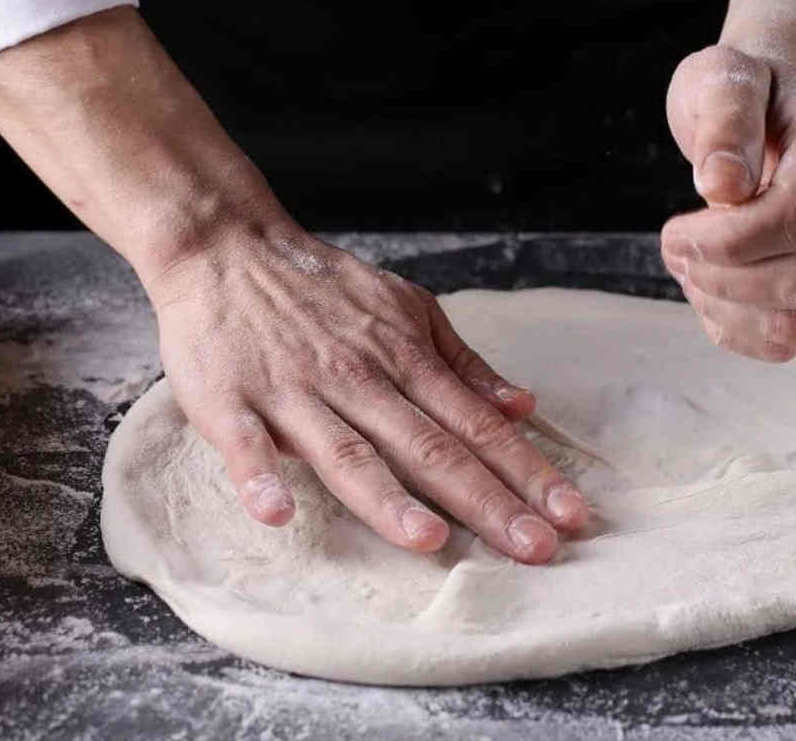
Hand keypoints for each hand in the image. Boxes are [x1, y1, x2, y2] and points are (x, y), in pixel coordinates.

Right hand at [142, 219, 588, 562]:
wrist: (224, 246)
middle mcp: (357, 376)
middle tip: (536, 549)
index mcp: (402, 357)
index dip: (526, 470)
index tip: (570, 514)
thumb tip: (523, 405)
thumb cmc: (319, 285)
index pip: (477, 424)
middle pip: (429, 446)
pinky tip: (277, 513)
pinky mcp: (229, 400)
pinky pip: (245, 444)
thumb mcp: (404, 306)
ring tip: (430, 540)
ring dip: (388, 497)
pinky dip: (260, 477)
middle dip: (486, 499)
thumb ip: (461, 361)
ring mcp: (293, 390)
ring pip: (348, 450)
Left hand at [660, 46, 795, 360]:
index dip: (726, 239)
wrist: (769, 114)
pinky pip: (783, 342)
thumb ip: (723, 119)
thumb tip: (723, 185)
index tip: (677, 227)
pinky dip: (730, 327)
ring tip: (691, 265)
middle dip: (720, 276)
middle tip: (676, 246)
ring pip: (795, 321)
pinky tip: (710, 286)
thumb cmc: (743, 97)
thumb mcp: (719, 80)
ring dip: (721, 305)